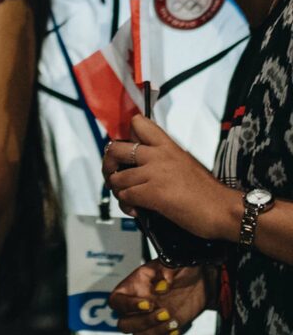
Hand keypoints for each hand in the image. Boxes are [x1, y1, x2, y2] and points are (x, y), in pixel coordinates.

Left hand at [102, 115, 237, 240]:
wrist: (225, 210)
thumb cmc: (209, 193)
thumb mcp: (185, 163)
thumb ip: (163, 159)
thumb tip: (142, 164)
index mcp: (168, 145)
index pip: (138, 124)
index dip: (126, 136)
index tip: (125, 150)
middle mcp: (158, 155)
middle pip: (115, 149)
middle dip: (108, 163)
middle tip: (114, 174)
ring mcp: (154, 173)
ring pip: (117, 178)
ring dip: (118, 190)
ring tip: (127, 198)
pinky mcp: (152, 193)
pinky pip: (125, 196)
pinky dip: (126, 205)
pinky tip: (136, 210)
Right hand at [109, 262, 216, 334]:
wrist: (196, 282)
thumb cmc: (179, 270)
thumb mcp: (172, 264)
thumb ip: (165, 272)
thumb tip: (160, 290)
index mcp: (132, 287)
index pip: (116, 301)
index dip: (128, 306)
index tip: (149, 304)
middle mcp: (135, 306)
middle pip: (124, 324)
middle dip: (143, 322)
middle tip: (164, 313)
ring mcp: (147, 320)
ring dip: (155, 331)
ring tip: (173, 320)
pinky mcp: (160, 331)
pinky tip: (176, 328)